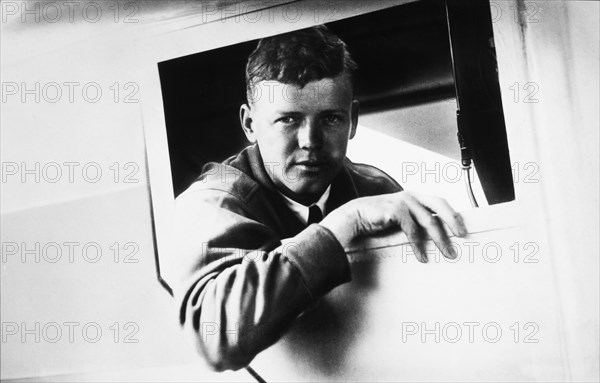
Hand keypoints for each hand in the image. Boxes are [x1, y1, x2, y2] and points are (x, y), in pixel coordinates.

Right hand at [320, 191, 467, 261]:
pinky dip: (419, 245)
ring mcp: (403, 201)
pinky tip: (422, 256)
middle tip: (462, 235)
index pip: (439, 202)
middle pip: (440, 204)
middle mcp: (410, 196)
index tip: (463, 228)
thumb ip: (414, 223)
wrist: (353, 218)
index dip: (452, 214)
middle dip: (453, 220)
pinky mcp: (395, 210)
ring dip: (440, 239)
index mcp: (413, 197)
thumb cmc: (375, 221)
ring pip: (429, 219)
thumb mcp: (399, 220)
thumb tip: (434, 237)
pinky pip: (412, 230)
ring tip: (448, 253)